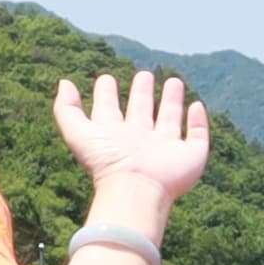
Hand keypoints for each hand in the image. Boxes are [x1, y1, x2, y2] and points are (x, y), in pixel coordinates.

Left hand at [51, 70, 209, 243]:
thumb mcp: (78, 132)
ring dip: (172, 101)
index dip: (107, 94)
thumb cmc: (107, 163)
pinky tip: (196, 105)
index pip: (109, 110)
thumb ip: (66, 109)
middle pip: (140, 112)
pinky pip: (197, 136)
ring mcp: (165, 149)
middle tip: (144, 74)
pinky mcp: (190, 156)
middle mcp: (139, 141)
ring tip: (174, 81)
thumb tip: (64, 82)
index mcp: (114, 135)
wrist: (136, 190)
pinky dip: (199, 121)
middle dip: (142, 93)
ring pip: (169, 119)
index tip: (106, 78)